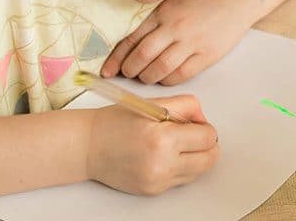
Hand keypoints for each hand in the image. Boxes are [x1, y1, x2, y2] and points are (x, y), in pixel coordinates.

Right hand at [86, 95, 218, 195]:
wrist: (86, 147)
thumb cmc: (116, 122)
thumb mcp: (153, 103)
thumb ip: (186, 106)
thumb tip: (204, 119)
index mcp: (163, 138)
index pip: (208, 137)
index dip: (205, 127)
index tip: (195, 124)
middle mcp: (162, 164)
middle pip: (209, 159)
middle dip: (207, 145)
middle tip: (193, 135)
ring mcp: (157, 181)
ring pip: (198, 172)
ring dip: (195, 158)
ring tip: (176, 145)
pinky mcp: (152, 191)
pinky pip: (180, 180)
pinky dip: (179, 168)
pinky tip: (164, 156)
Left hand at [102, 0, 248, 84]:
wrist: (239, 0)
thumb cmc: (204, 1)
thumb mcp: (176, 0)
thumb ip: (156, 17)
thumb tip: (130, 42)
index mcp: (164, 12)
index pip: (132, 38)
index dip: (117, 58)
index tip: (107, 70)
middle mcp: (175, 26)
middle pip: (142, 55)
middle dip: (130, 70)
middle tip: (127, 74)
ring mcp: (192, 41)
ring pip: (160, 68)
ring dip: (147, 77)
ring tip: (145, 77)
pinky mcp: (207, 54)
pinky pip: (181, 74)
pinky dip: (167, 80)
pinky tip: (165, 78)